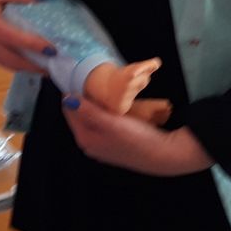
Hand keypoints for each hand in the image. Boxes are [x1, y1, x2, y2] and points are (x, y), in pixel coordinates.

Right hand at [0, 0, 48, 73]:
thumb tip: (40, 1)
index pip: (22, 42)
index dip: (39, 47)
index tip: (54, 51)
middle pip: (16, 62)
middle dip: (35, 68)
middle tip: (52, 69)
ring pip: (6, 65)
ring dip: (23, 67)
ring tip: (39, 67)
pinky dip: (9, 62)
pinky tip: (19, 58)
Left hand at [61, 95, 213, 175]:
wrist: (164, 155)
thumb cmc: (136, 138)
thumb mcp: (111, 122)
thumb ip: (88, 111)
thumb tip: (67, 99)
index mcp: (85, 138)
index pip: (69, 110)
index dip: (72, 92)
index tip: (79, 75)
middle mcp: (90, 144)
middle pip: (79, 115)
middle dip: (83, 98)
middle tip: (92, 80)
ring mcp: (102, 145)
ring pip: (91, 119)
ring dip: (94, 105)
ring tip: (103, 88)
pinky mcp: (115, 144)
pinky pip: (103, 124)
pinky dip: (104, 113)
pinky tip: (113, 105)